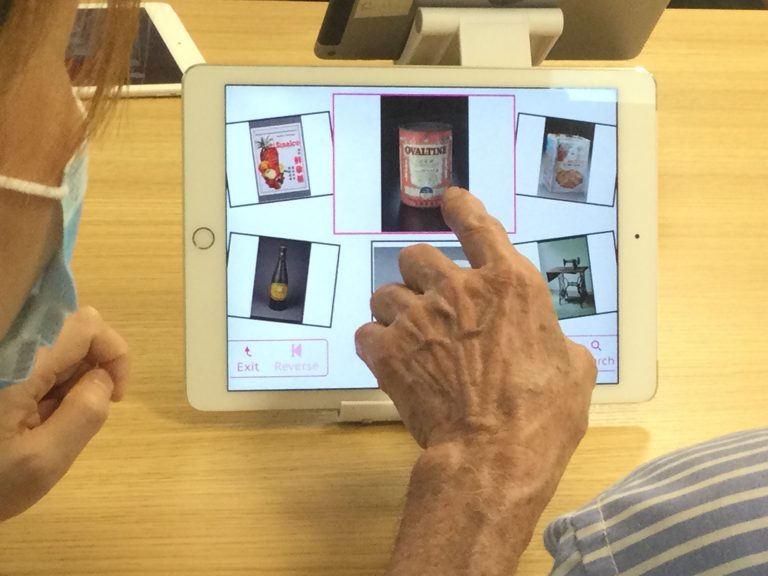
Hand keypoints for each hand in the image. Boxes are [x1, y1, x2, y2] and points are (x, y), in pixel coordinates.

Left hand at [0, 306, 128, 520]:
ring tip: (48, 421)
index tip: (114, 396)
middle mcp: (7, 349)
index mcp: (19, 365)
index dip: (114, 353)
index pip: (86, 325)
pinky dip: (44, 383)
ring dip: (66, 377)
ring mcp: (0, 357)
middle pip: (70, 329)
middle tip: (81, 411)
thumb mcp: (43, 462)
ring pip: (52, 343)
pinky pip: (31, 358)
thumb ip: (85, 414)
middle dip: (90, 367)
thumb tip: (103, 379)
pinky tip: (29, 416)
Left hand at [355, 187, 595, 452]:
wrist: (495, 453)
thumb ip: (556, 342)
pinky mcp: (389, 351)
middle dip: (420, 273)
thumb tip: (554, 348)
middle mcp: (459, 290)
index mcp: (509, 284)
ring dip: (395, 310)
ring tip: (407, 335)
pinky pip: (366, 333)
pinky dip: (376, 344)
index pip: (478, 224)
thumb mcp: (574, 369)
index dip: (462, 206)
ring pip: (385, 293)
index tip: (450, 199)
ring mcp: (419, 318)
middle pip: (417, 255)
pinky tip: (389, 359)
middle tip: (427, 298)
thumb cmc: (543, 414)